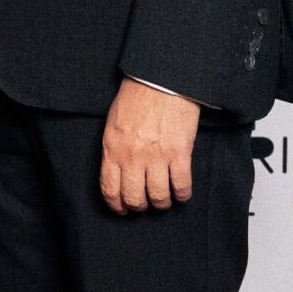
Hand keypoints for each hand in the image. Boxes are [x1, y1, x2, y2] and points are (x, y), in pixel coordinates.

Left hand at [101, 77, 201, 212]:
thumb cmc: (136, 98)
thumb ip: (114, 149)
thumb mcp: (113, 124)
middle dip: (139, 207)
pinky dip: (182, 195)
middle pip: (134, 197)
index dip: (116, 204)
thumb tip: (116, 171)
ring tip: (163, 201)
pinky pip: (181, 185)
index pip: (109, 187)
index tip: (121, 209)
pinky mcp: (179, 153)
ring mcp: (156, 156)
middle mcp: (132, 155)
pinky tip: (181, 194)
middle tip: (144, 206)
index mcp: (112, 148)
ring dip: (161, 203)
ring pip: (158, 196)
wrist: (160, 82)